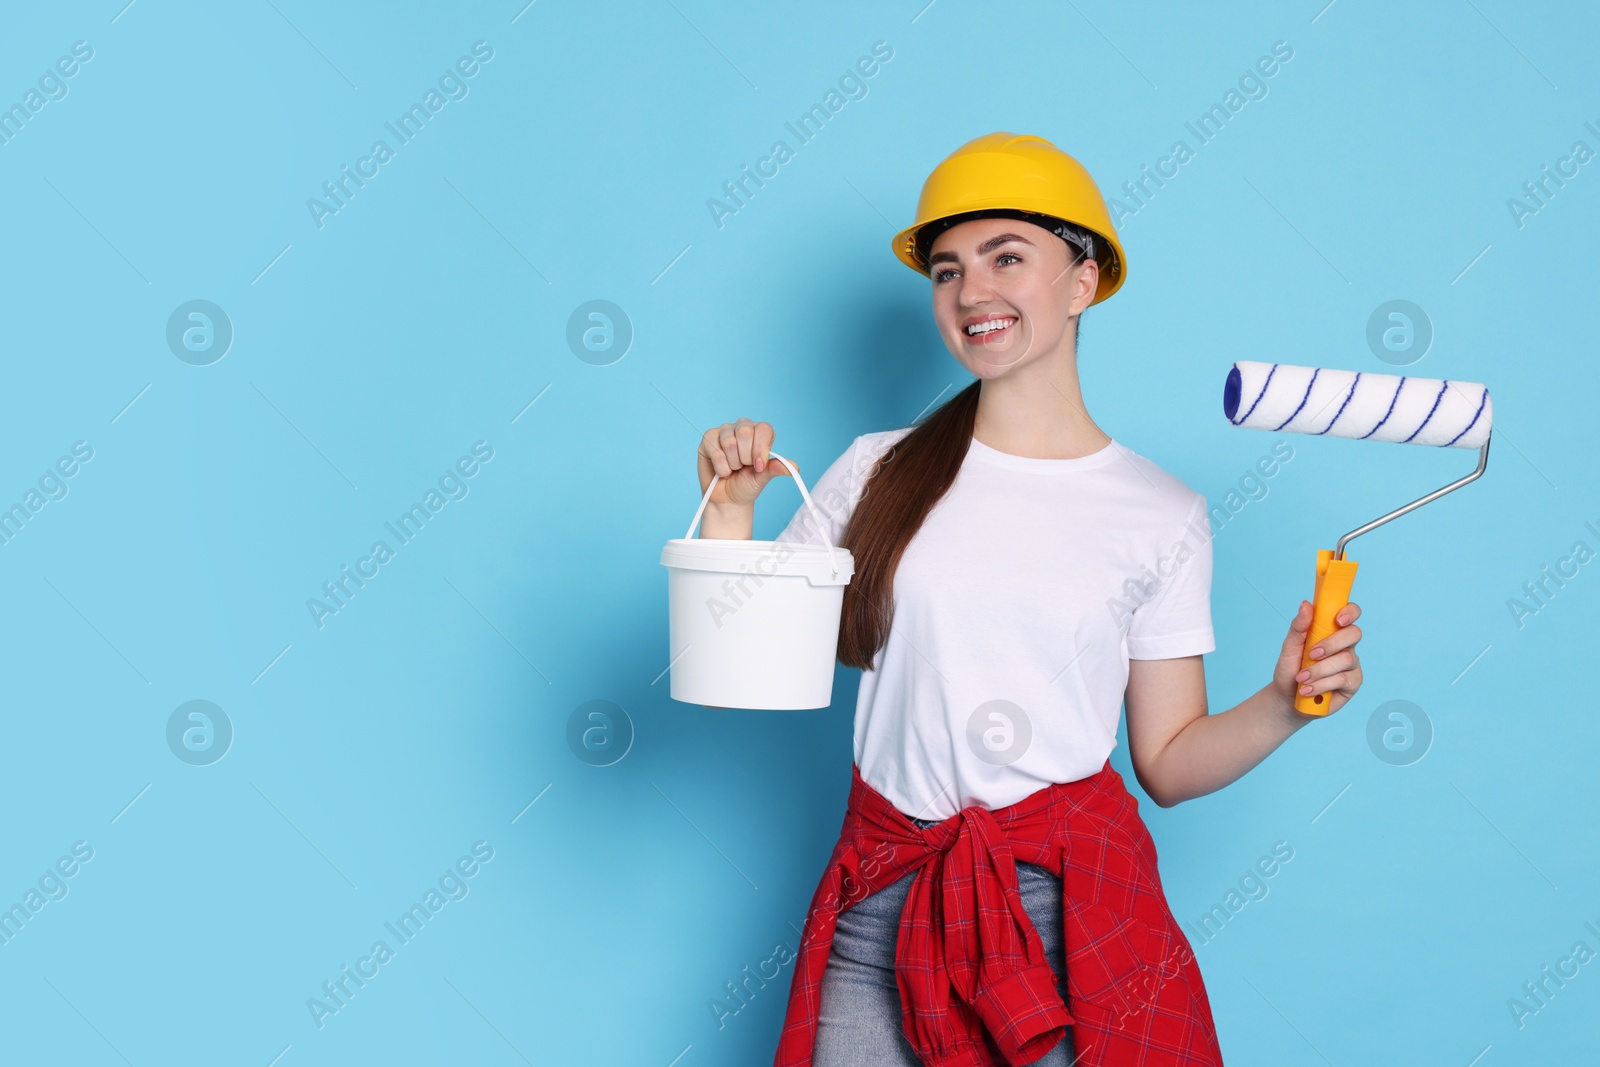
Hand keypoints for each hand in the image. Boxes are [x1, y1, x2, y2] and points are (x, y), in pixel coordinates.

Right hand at [697, 418, 791, 508]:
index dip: (761, 449)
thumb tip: (794, 468)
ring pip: (729, 442)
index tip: (759, 466)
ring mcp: (724, 431)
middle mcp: (743, 428)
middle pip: (745, 432)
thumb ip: (776, 469)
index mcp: (760, 434)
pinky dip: (720, 466)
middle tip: (744, 467)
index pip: (764, 429)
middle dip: (745, 457)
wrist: (727, 499)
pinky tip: (721, 470)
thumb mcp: (763, 478)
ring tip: (733, 468)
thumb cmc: (746, 485)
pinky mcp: (708, 439)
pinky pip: (715, 449)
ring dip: (732, 463)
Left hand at [1272, 600, 1363, 716]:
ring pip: (1346, 659)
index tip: (1338, 619)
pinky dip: (1321, 685)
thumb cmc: (1290, 669)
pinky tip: (1307, 690)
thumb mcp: (1289, 647)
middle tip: (1311, 654)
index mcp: (1332, 630)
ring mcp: (1351, 664)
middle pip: (1353, 634)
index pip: (1350, 613)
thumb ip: (1299, 627)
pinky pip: (1342, 679)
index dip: (1350, 612)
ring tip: (1301, 678)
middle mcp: (1346, 645)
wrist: (1287, 697)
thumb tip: (1305, 604)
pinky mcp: (1353, 683)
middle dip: (1331, 644)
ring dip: (1319, 670)